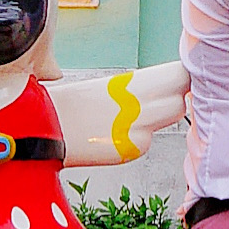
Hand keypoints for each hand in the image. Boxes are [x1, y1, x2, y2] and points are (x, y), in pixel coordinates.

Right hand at [55, 60, 189, 164]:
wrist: (42, 129)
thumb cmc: (71, 104)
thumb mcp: (108, 86)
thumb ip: (138, 86)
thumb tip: (166, 85)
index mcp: (132, 83)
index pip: (179, 76)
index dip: (184, 78)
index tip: (186, 77)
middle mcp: (138, 107)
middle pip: (181, 100)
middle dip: (176, 98)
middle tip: (163, 95)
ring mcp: (135, 131)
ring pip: (165, 122)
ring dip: (158, 118)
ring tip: (132, 114)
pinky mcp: (127, 151)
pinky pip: (145, 142)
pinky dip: (137, 139)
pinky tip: (116, 134)